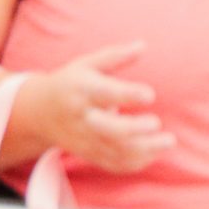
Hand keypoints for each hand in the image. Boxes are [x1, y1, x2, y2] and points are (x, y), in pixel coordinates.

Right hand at [24, 43, 172, 173]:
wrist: (39, 113)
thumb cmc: (70, 83)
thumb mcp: (86, 64)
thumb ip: (115, 56)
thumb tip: (144, 44)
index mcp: (81, 90)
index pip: (104, 94)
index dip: (128, 95)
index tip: (150, 94)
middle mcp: (83, 117)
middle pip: (110, 129)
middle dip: (137, 129)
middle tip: (157, 122)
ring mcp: (87, 140)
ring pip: (117, 151)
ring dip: (147, 149)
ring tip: (169, 141)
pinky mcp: (91, 155)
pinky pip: (116, 164)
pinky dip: (139, 162)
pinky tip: (155, 152)